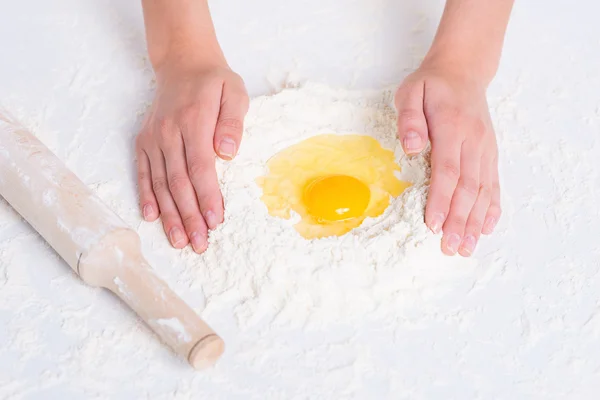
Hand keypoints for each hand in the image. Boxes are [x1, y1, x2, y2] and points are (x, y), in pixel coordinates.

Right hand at [136, 62, 248, 252]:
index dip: (207, 197)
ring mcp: (153, 138)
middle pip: (179, 182)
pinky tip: (151, 217)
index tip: (216, 221)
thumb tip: (228, 153)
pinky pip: (144, 173)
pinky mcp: (144, 142)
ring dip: (169, 214)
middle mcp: (169, 132)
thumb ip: (232, 121)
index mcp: (193, 121)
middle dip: (190, 216)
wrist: (182, 63)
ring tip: (178, 240)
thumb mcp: (234, 91)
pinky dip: (146, 196)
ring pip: (161, 183)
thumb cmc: (214, 81)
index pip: (200, 167)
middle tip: (199, 244)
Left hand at [395, 64, 500, 256]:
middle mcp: (473, 141)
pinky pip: (494, 183)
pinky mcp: (490, 153)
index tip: (434, 226)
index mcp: (451, 127)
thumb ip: (409, 119)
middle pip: (468, 187)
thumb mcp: (411, 92)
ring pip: (483, 190)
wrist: (464, 70)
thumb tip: (412, 148)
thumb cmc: (432, 84)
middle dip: (460, 221)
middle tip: (451, 248)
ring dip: (476, 221)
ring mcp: (485, 148)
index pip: (447, 170)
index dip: (442, 200)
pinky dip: (492, 207)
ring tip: (468, 247)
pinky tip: (487, 227)